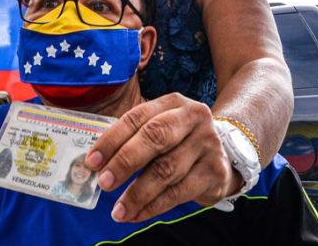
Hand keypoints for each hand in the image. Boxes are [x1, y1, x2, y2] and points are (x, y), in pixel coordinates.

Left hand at [85, 92, 242, 221]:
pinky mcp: (215, 171)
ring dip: (137, 193)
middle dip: (125, 162)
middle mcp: (193, 118)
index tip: (92, 162)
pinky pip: (179, 192)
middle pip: (155, 138)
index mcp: (172, 103)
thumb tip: (94, 163)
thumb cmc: (179, 141)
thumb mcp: (159, 129)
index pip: (137, 117)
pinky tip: (136, 214)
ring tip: (118, 210)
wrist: (225, 154)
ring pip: (166, 170)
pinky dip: (154, 206)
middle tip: (104, 182)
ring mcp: (208, 144)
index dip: (112, 140)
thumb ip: (130, 140)